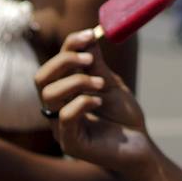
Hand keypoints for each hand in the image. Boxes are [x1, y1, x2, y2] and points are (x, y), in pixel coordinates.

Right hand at [34, 29, 155, 178]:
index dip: (68, 46)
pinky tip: (100, 101)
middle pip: (40, 78)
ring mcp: (60, 127)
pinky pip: (65, 117)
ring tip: (100, 84)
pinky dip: (82, 102)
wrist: (141, 146)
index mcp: (63, 93)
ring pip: (48, 96)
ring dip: (76, 81)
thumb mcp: (109, 83)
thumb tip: (89, 35)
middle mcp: (56, 109)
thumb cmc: (124, 116)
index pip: (53, 65)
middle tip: (89, 58)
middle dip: (63, 61)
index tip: (89, 35)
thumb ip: (96, 64)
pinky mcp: (70, 144)